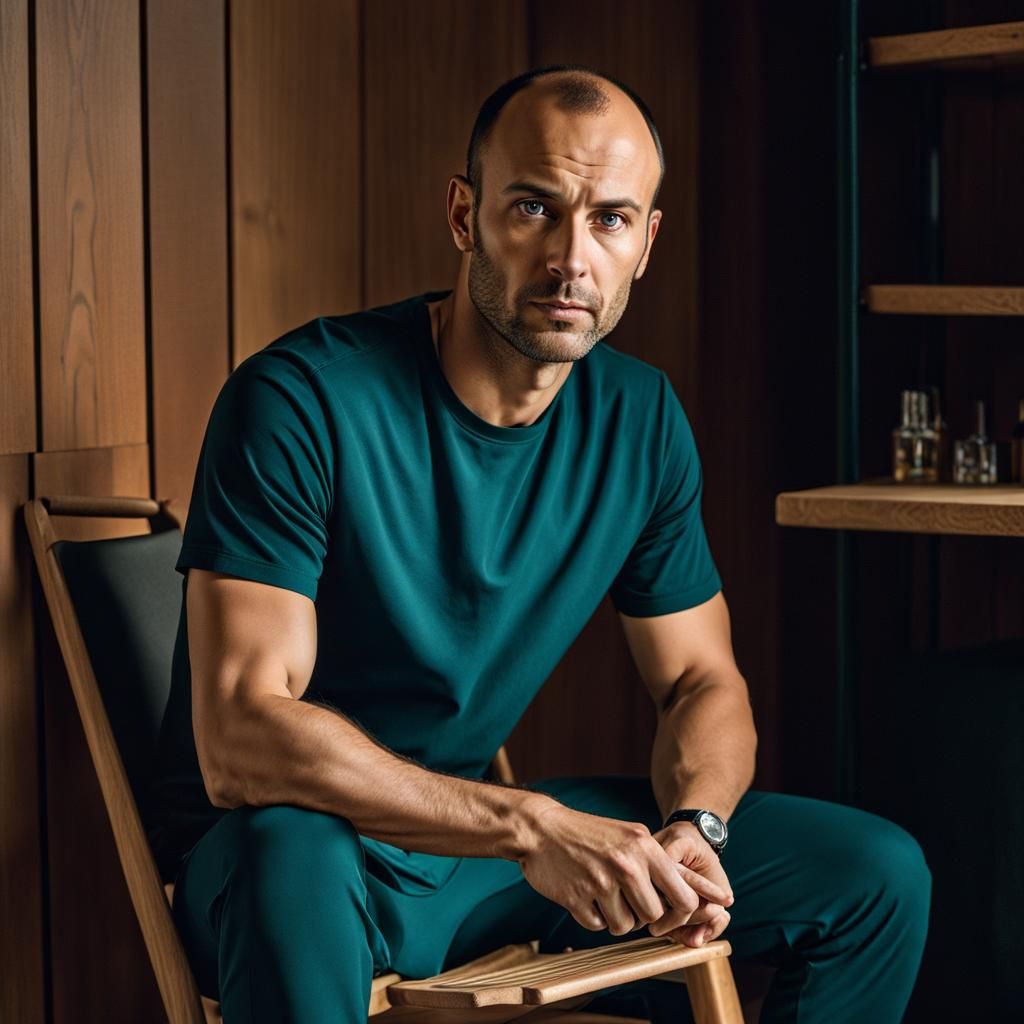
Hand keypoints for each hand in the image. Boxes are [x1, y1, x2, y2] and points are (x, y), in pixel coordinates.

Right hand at [517, 798, 730, 937]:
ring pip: (624, 926)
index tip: (665, 915)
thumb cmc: (589, 834)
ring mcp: (600, 882)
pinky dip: (592, 917)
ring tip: (603, 895)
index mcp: (645, 847)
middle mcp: (626, 864)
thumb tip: (686, 897)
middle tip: (626, 901)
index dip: (678, 914)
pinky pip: (597, 926)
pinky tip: (584, 895)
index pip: (684, 898)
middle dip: (641, 915)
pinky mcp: (576, 898)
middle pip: (652, 916)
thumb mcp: (629, 835)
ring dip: (615, 918)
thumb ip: (655, 862)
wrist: (541, 828)